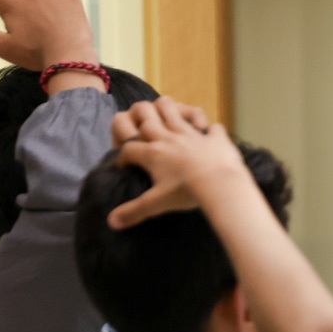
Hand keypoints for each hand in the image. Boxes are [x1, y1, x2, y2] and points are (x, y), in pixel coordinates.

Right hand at [106, 98, 243, 228]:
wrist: (221, 183)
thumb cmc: (187, 192)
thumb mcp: (158, 203)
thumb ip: (134, 211)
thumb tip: (112, 223)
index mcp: (152, 153)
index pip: (129, 148)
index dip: (124, 156)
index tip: (125, 165)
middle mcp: (168, 138)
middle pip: (144, 117)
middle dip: (138, 120)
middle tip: (141, 130)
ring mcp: (191, 134)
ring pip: (170, 108)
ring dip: (165, 108)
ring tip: (164, 115)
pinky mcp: (213, 136)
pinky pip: (208, 124)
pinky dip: (206, 125)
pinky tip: (205, 130)